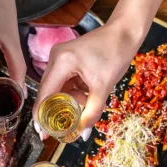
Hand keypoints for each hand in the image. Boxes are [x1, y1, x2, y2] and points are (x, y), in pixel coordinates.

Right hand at [35, 20, 141, 137]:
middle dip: (57, 110)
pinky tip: (87, 97)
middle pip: (49, 92)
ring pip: (59, 88)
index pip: (45, 93)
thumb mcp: (104, 87)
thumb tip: (83, 134)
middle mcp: (56, 58)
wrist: (125, 32)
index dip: (42, 116)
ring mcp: (61, 57)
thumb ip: (92, 112)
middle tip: (64, 129)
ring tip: (87, 107)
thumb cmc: (115, 53)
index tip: (42, 133)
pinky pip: (66, 82)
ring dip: (70, 101)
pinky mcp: (68, 59)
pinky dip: (75, 93)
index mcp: (62, 61)